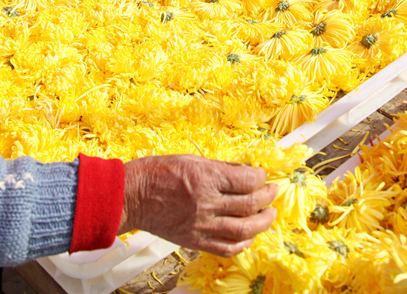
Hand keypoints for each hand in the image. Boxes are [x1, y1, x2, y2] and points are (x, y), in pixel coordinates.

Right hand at [120, 155, 276, 256]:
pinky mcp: (195, 241)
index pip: (247, 180)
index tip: (263, 175)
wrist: (133, 196)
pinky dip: (243, 243)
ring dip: (262, 222)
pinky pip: (226, 248)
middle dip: (267, 198)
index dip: (261, 177)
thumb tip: (245, 171)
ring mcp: (201, 225)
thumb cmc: (158, 173)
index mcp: (205, 178)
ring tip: (269, 215)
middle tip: (273, 192)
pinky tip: (250, 236)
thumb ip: (220, 167)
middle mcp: (206, 203)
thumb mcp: (192, 159)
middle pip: (249, 204)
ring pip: (243, 229)